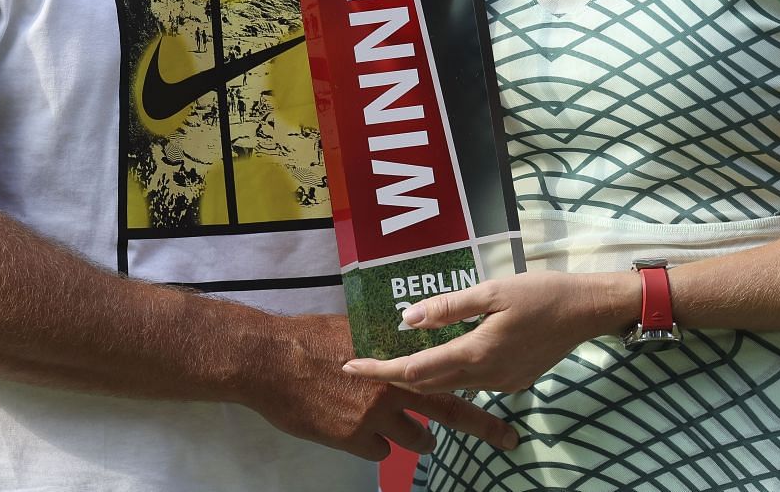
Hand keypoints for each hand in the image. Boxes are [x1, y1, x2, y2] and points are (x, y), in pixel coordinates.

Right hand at [249, 314, 516, 460]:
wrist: (272, 360)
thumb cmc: (309, 337)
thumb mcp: (356, 329)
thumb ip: (386, 341)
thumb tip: (405, 337)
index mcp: (399, 353)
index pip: (450, 370)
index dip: (478, 379)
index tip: (505, 386)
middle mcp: (396, 384)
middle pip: (448, 411)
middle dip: (482, 426)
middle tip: (507, 439)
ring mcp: (377, 414)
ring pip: (416, 439)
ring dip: (419, 439)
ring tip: (418, 439)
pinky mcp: (355, 437)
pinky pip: (381, 451)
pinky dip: (376, 444)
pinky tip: (358, 431)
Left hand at [342, 270, 631, 394]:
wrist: (586, 311)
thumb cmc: (541, 293)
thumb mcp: (493, 290)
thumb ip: (449, 307)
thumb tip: (408, 319)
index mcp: (475, 353)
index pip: (415, 369)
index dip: (380, 370)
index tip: (350, 367)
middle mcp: (485, 376)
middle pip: (427, 384)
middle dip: (393, 376)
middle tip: (364, 364)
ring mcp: (501, 383)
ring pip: (449, 385)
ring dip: (421, 376)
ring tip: (395, 360)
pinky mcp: (514, 381)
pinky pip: (472, 382)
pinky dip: (449, 374)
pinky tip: (443, 357)